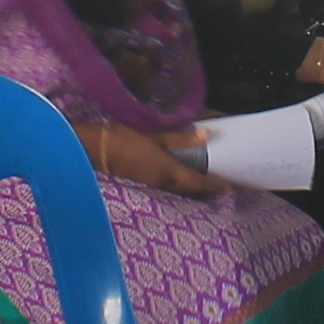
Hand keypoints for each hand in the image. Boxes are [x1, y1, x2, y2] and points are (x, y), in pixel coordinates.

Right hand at [89, 122, 221, 196]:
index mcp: (168, 172)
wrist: (93, 152)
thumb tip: (206, 133)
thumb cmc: (123, 141)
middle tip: (220, 184)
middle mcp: (163, 184)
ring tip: (205, 181)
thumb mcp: (154, 137)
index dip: (215, 186)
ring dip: (192, 187)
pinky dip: (179, 184)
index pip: (198, 182)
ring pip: (179, 190)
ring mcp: (152, 186)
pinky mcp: (144, 184)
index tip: (230, 188)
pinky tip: (181, 177)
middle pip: (190, 190)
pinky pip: (168, 187)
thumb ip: (180, 138)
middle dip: (206, 188)